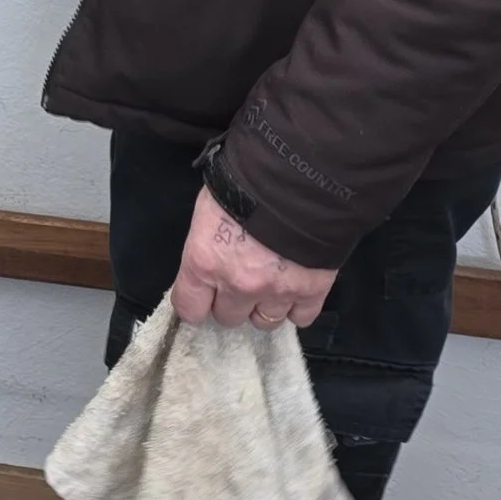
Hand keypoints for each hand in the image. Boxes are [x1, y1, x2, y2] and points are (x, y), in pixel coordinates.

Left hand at [169, 189, 335, 330]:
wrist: (297, 177)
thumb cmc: (244, 183)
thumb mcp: (208, 210)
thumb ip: (207, 245)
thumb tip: (209, 259)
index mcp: (205, 262)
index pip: (189, 308)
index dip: (196, 303)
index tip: (203, 297)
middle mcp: (237, 285)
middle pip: (228, 317)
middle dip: (232, 301)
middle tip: (241, 278)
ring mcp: (275, 291)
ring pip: (265, 321)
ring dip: (265, 305)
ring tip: (270, 282)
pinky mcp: (311, 291)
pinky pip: (301, 318)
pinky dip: (298, 306)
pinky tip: (295, 287)